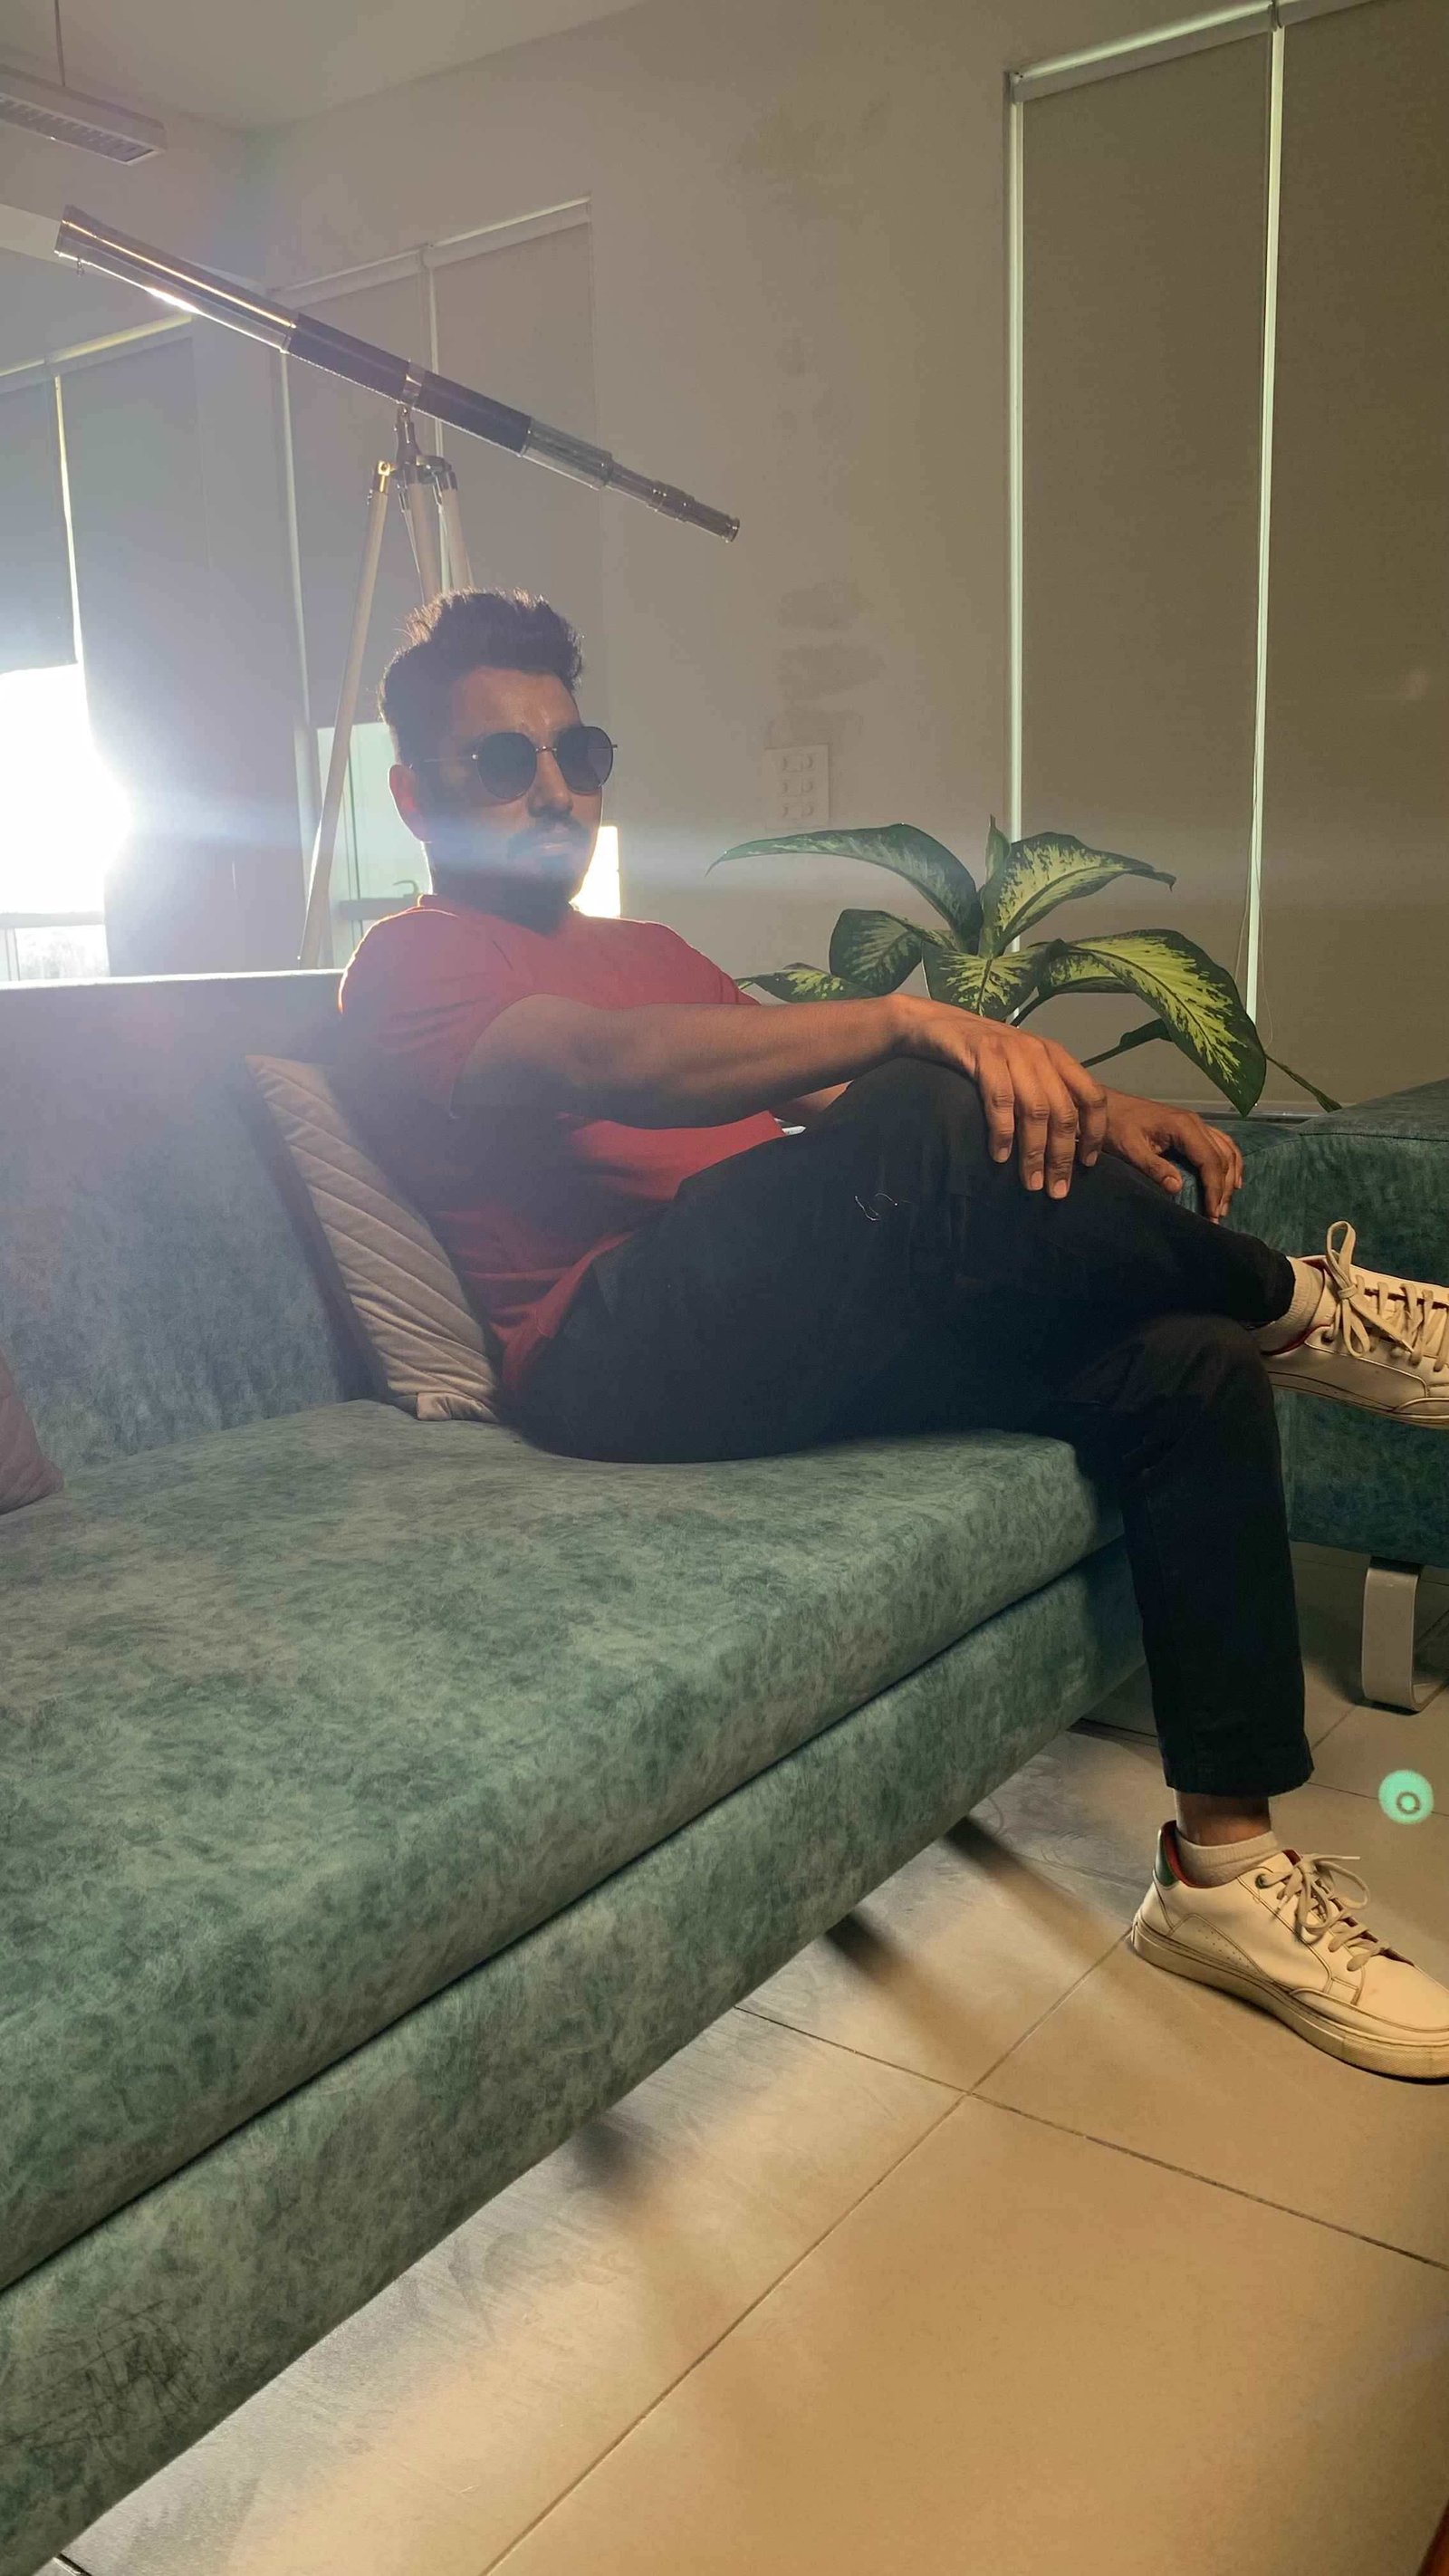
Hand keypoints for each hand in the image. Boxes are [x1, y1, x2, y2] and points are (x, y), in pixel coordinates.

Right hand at [897, 1001, 1107, 1194]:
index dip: (1095, 1132)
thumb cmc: (982, 1053)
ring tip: (1031, 1182)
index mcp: (1056, 1057)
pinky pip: (1000, 1099)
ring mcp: (1013, 1052)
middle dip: (1062, 1156)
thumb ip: (1042, 1092)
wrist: (938, 1024)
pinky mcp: (984, 1053)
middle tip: (1056, 1190)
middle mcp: (1040, 1053)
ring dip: (1034, 1152)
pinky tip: (1000, 1156)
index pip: (1092, 1095)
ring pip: (1035, 1110)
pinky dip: (1003, 1131)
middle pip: (1063, 1111)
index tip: (1088, 1164)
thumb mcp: (1021, 1068)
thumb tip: (1063, 1141)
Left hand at [1100, 1090, 1242, 1220]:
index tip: (1213, 1213)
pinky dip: (1229, 1162)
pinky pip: (1221, 1144)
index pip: (1210, 1160)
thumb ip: (1153, 1167)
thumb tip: (1177, 1188)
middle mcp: (1196, 1123)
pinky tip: (1231, 1179)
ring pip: (1226, 1150)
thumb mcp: (1130, 1149)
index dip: (1214, 1188)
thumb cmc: (1116, 1127)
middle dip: (1223, 1188)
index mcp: (1183, 1127)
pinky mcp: (1192, 1127)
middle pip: (1222, 1157)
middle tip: (1218, 1216)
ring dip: (1229, 1177)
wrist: (1105, 1107)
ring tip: (1224, 1204)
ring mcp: (1196, 1123)